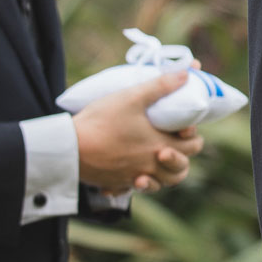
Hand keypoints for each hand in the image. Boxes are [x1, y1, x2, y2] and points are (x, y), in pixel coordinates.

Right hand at [73, 71, 206, 193]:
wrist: (68, 148)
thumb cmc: (101, 122)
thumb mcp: (132, 97)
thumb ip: (161, 85)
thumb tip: (189, 72)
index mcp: (160, 146)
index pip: (193, 146)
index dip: (191, 134)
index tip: (181, 124)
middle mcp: (151, 167)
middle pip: (181, 169)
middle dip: (182, 153)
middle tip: (170, 138)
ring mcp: (134, 178)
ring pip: (161, 184)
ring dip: (164, 173)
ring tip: (156, 157)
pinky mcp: (117, 184)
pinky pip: (134, 189)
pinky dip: (138, 183)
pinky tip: (131, 171)